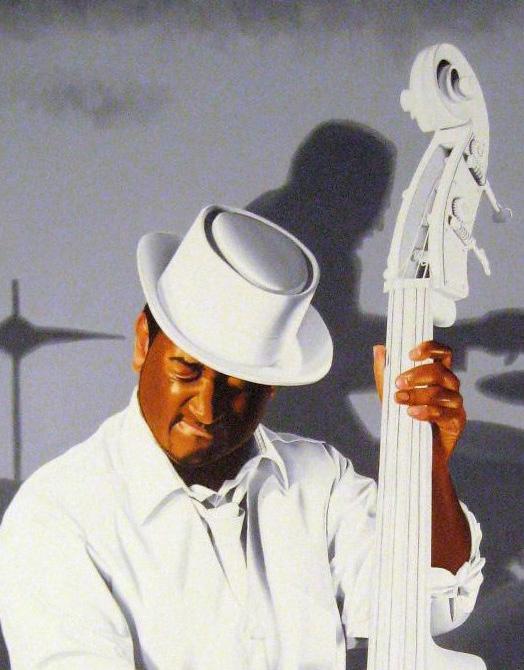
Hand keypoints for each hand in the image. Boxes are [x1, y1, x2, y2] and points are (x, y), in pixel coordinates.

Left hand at [373, 340, 465, 462]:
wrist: (413, 452)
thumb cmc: (404, 419)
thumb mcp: (389, 394)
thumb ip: (384, 373)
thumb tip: (379, 349)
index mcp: (437, 374)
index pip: (442, 353)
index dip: (430, 348)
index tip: (411, 354)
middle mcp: (449, 386)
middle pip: (441, 371)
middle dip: (417, 375)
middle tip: (398, 383)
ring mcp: (455, 403)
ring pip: (442, 392)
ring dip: (418, 394)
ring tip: (400, 399)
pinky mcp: (457, 422)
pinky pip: (445, 413)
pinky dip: (426, 411)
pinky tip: (412, 413)